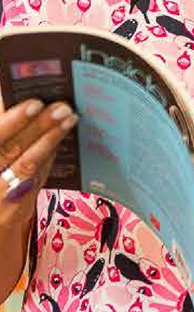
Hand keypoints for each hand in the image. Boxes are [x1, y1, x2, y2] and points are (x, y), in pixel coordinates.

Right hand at [0, 99, 77, 231]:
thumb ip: (6, 129)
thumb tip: (26, 99)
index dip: (12, 120)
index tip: (35, 103)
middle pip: (11, 148)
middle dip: (39, 126)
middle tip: (62, 107)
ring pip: (27, 164)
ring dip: (51, 138)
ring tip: (70, 118)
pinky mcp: (12, 211)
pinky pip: (35, 179)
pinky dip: (50, 156)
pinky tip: (62, 138)